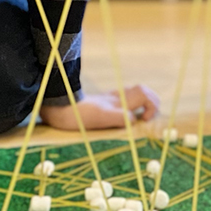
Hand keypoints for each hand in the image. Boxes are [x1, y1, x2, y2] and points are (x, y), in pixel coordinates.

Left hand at [39, 84, 159, 130]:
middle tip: (146, 118)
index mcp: (118, 100)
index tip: (143, 120)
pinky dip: (132, 106)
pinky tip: (126, 116)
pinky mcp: (104, 103)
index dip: (151, 106)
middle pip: (143, 90)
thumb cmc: (78, 115)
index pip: (144, 94)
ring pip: (134, 94)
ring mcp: (110, 98)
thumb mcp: (100, 118)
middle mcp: (117, 97)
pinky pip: (124, 100)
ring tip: (141, 118)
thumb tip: (135, 120)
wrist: (59, 109)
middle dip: (151, 102)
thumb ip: (120, 117)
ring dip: (143, 104)